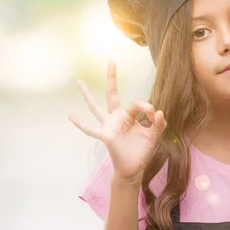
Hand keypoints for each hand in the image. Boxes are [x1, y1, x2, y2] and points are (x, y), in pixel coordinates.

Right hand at [68, 59, 167, 186]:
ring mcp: (109, 125)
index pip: (136, 102)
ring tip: (79, 81)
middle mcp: (117, 117)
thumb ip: (159, 124)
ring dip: (88, 95)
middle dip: (111, 77)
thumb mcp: (154, 136)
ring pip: (96, 107)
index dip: (147, 108)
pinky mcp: (105, 136)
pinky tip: (70, 116)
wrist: (134, 168)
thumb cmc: (142, 150)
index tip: (155, 116)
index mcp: (130, 115)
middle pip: (112, 93)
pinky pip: (90, 130)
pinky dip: (80, 124)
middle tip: (110, 61)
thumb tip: (159, 111)